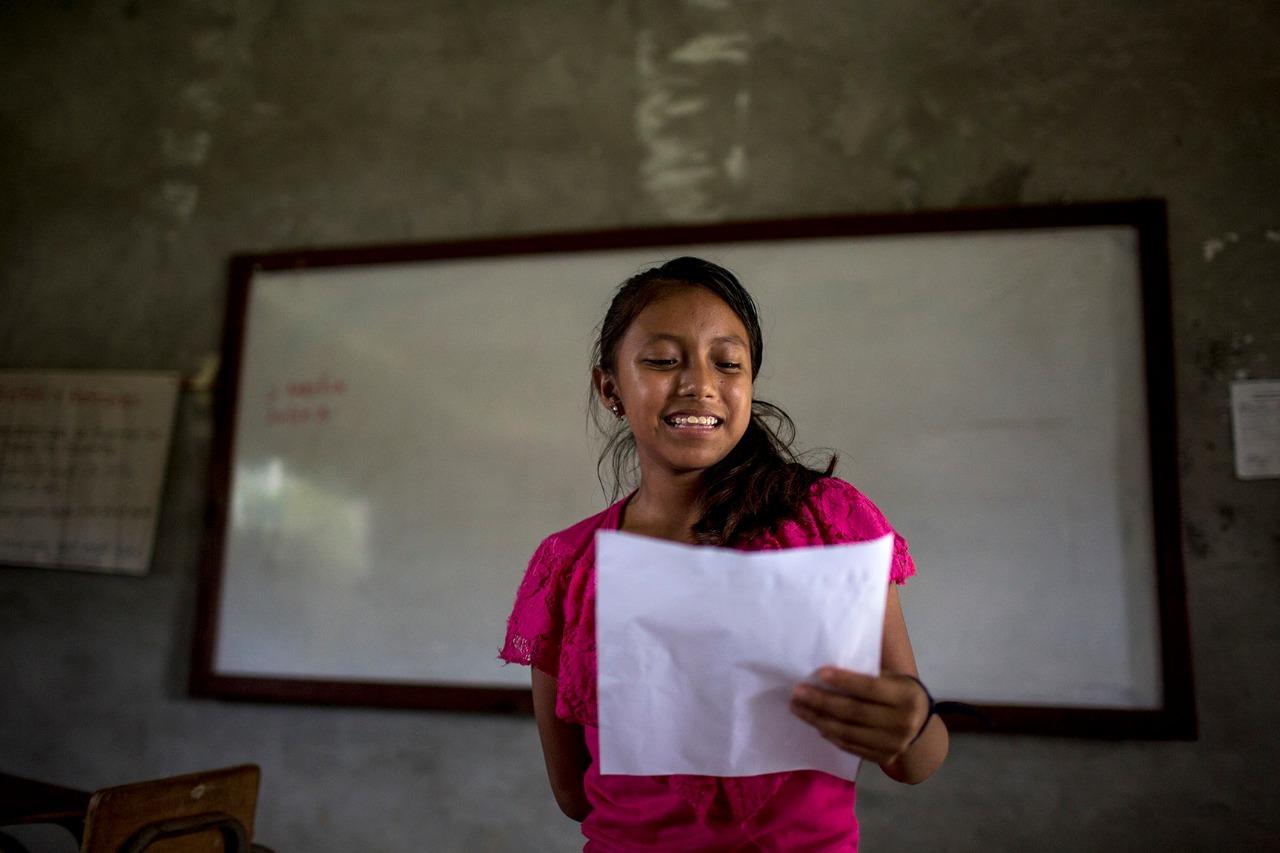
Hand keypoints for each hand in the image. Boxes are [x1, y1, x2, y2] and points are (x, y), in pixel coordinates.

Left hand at [789, 667, 929, 763]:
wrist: (920, 727)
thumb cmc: (900, 693)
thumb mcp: (893, 678)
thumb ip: (869, 675)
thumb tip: (829, 671)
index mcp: (905, 697)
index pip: (870, 688)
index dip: (844, 681)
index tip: (818, 673)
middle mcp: (901, 723)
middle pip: (854, 712)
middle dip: (821, 702)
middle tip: (797, 692)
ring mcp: (892, 744)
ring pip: (847, 732)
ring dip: (818, 719)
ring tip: (797, 707)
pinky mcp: (882, 757)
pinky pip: (850, 746)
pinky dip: (830, 735)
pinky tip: (815, 724)